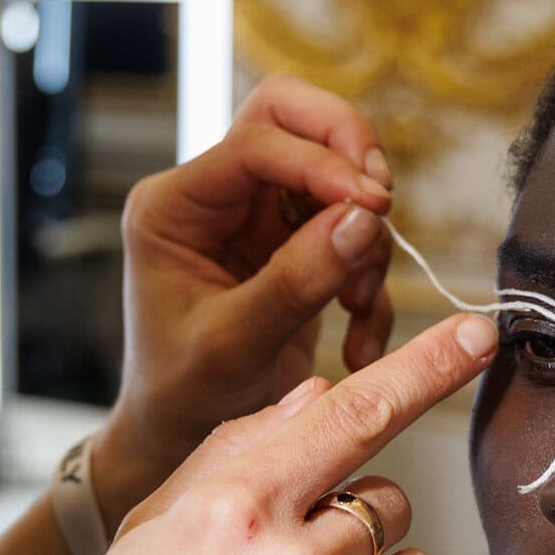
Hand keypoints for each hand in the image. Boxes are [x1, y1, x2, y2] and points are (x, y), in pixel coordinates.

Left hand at [93, 75, 396, 526]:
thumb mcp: (234, 343)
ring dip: (365, 235)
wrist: (182, 438)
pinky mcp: (291, 244)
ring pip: (335, 174)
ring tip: (357, 305)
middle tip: (380, 203)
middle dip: (349, 150)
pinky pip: (351, 230)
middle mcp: (214, 197)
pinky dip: (368, 279)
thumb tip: (362, 217)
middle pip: (293, 116)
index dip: (322, 162)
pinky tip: (358, 339)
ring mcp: (255, 216)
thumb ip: (295, 278)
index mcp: (174, 205)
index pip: (257, 141)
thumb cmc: (185, 394)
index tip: (373, 203)